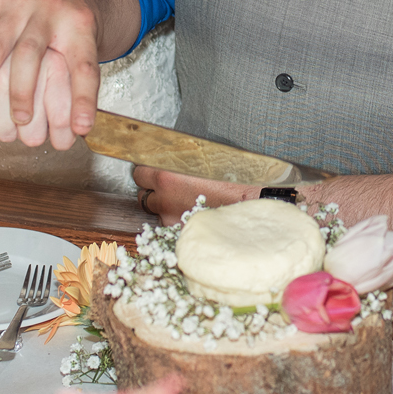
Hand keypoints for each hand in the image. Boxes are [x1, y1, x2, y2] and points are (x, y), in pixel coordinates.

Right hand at [0, 0, 104, 147]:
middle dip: (22, 91)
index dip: (83, 99)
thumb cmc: (75, 22)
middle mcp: (51, 8)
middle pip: (31, 54)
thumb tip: (81, 129)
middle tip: (21, 122)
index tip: (80, 128)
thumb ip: (85, 82)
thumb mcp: (91, 45)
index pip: (84, 66)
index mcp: (81, 24)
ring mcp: (21, 0)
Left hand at [135, 167, 255, 221]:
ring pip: (157, 214)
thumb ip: (179, 161)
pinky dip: (177, 222)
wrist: (253, 203)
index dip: (147, 172)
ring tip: (185, 203)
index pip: (139, 174)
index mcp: (166, 177)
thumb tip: (167, 159)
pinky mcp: (180, 234)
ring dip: (165, 208)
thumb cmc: (234, 179)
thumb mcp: (205, 160)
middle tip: (170, 188)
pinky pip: (170, 227)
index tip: (154, 172)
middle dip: (153, 192)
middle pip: (143, 196)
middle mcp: (164, 200)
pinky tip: (193, 215)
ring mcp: (171, 220)